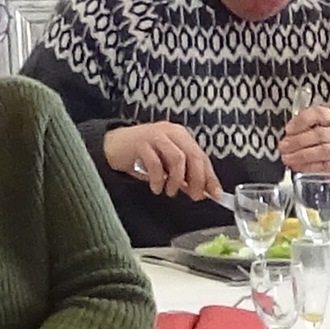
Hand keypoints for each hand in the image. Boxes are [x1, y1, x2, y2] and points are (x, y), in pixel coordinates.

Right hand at [101, 120, 219, 199]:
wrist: (114, 145)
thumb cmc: (142, 156)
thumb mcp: (167, 165)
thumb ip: (184, 175)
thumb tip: (202, 190)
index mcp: (181, 136)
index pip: (202, 156)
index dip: (210, 176)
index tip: (215, 194)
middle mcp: (171, 133)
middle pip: (193, 156)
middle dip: (197, 179)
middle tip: (194, 196)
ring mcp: (156, 136)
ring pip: (177, 158)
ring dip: (177, 180)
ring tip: (171, 191)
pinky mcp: (141, 143)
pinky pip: (155, 163)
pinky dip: (157, 179)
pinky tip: (155, 187)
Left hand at [279, 104, 329, 180]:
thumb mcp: (326, 134)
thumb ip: (309, 131)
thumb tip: (288, 138)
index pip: (319, 114)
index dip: (301, 121)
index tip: (288, 130)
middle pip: (320, 134)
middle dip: (297, 142)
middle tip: (283, 147)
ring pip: (324, 151)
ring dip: (302, 156)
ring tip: (288, 158)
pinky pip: (327, 167)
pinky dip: (310, 167)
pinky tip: (299, 167)